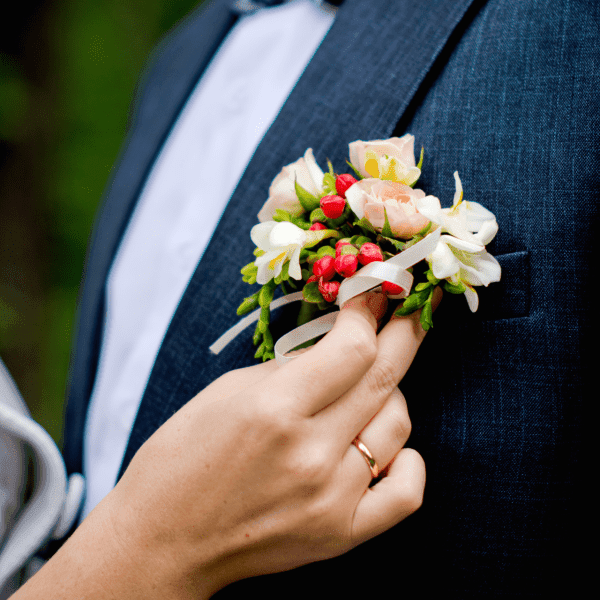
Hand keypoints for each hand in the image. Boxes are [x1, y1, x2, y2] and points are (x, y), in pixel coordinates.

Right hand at [14, 291, 436, 599]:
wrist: (165, 539)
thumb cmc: (183, 458)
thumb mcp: (229, 391)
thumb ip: (293, 367)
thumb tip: (341, 342)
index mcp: (275, 409)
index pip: (353, 347)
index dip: (372, 309)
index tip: (376, 290)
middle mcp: (311, 454)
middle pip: (385, 376)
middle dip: (405, 330)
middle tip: (411, 309)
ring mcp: (332, 498)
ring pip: (398, 425)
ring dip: (389, 395)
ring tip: (365, 389)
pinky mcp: (341, 534)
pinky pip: (407, 492)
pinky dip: (406, 458)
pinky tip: (389, 445)